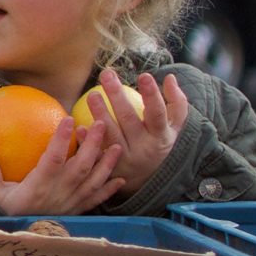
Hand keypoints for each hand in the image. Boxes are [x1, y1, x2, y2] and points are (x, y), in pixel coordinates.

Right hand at [0, 118, 125, 214]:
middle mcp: (59, 193)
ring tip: (116, 144)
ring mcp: (72, 202)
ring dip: (106, 163)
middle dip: (92, 144)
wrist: (24, 239)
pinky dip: (110, 189)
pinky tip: (121, 177)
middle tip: (99, 123)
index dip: (62, 139)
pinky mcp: (79, 210)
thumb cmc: (9, 209)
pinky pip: (98, 198)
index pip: (53, 159)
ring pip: (94, 180)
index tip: (68, 118)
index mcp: (39, 186)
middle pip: (81, 166)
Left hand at [85, 69, 188, 199]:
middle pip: (129, 120)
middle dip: (118, 96)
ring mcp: (125, 159)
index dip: (152, 96)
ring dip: (101, 114)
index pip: (157, 113)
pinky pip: (95, 154)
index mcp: (160, 136)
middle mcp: (143, 148)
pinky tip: (78, 126)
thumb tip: (170, 77)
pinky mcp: (108, 168)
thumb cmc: (160, 142)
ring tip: (92, 95)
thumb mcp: (175, 127)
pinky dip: (86, 141)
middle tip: (107, 75)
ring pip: (111, 135)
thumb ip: (177, 102)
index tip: (144, 76)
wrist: (150, 180)